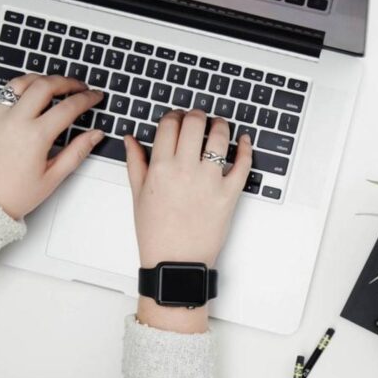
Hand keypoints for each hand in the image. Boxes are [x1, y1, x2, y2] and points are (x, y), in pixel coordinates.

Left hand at [0, 74, 104, 218]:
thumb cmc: (13, 194)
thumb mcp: (52, 177)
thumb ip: (77, 152)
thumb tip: (95, 135)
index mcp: (35, 136)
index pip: (68, 107)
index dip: (86, 99)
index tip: (94, 97)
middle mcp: (14, 120)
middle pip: (45, 85)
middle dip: (67, 82)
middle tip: (79, 86)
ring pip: (22, 82)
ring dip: (42, 79)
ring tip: (55, 85)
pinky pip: (5, 93)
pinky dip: (21, 90)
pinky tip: (30, 98)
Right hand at [126, 109, 252, 332]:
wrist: (176, 262)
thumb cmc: (156, 234)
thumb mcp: (138, 196)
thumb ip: (135, 163)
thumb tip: (131, 139)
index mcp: (160, 168)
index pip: (169, 124)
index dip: (174, 116)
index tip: (177, 119)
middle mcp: (185, 170)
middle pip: (194, 123)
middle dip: (196, 115)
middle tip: (198, 118)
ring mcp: (210, 181)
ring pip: (220, 137)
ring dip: (220, 125)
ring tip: (219, 126)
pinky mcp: (229, 194)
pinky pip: (243, 164)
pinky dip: (246, 148)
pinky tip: (243, 141)